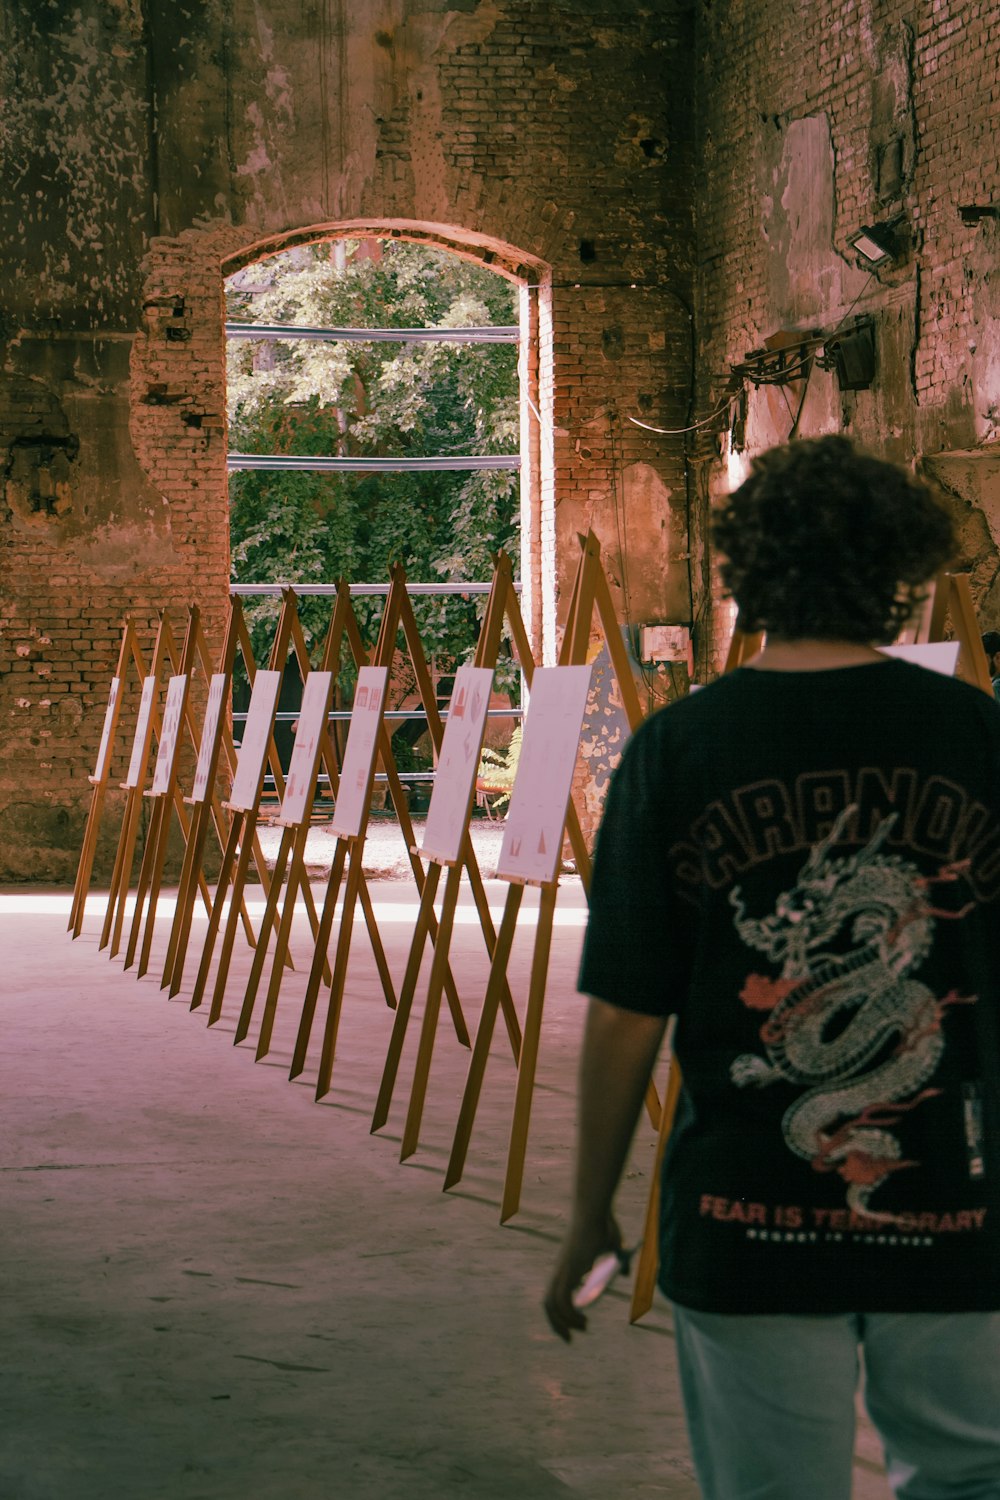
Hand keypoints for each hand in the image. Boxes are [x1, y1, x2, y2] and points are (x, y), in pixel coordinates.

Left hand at [543, 1213, 622, 1342]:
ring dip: (563, 1323)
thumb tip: (625, 1272)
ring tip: (581, 1330)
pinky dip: (569, 1315)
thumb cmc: (603, 1223)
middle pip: (548, 1303)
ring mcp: (562, 1270)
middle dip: (557, 1324)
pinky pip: (562, 1300)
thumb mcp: (613, 1246)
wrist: (595, 1210)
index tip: (572, 1327)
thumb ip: (618, 1260)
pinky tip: (583, 1320)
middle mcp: (560, 1270)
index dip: (559, 1313)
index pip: (554, 1294)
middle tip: (570, 1338)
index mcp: (567, 1265)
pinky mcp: (569, 1270)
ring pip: (551, 1305)